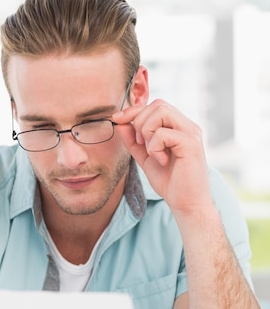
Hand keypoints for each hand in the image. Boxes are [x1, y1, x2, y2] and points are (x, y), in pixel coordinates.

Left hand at [112, 99, 212, 216]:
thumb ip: (134, 141)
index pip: (155, 106)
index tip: (117, 120)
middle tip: (141, 145)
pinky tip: (161, 160)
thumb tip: (120, 122)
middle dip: (140, 121)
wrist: (186, 203)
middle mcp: (187, 126)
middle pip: (158, 104)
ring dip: (147, 132)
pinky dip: (155, 147)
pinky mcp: (191, 144)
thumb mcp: (145, 158)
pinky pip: (163, 133)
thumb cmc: (170, 182)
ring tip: (151, 152)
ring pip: (161, 112)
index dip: (134, 110)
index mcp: (178, 127)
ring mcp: (191, 133)